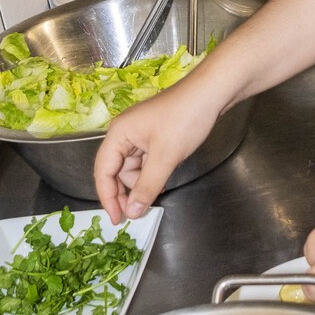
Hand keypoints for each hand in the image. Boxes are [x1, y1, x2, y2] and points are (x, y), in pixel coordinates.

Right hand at [94, 76, 224, 222]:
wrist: (211, 94)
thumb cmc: (185, 119)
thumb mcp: (165, 157)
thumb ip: (146, 186)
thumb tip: (132, 212)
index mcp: (118, 134)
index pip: (103, 171)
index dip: (108, 198)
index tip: (117, 221)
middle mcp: (124, 133)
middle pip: (116, 171)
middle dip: (126, 192)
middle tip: (138, 213)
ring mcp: (140, 134)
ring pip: (132, 168)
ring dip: (141, 183)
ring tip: (156, 194)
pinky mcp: (154, 136)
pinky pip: (145, 162)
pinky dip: (151, 174)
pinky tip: (162, 182)